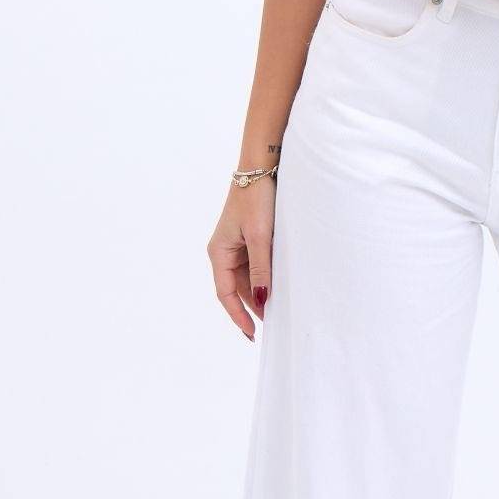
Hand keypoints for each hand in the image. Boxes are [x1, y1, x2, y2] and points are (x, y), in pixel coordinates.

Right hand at [207, 178, 275, 340]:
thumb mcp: (260, 237)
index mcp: (219, 252)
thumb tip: (261, 299)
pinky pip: (255, 263)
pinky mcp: (249, 236)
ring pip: (248, 276)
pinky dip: (266, 274)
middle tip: (273, 324)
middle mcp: (224, 250)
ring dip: (260, 290)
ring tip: (279, 307)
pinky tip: (280, 283)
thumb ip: (261, 269)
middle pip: (237, 288)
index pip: (226, 294)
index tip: (252, 334)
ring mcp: (237, 243)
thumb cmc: (257, 198)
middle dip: (252, 306)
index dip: (238, 315)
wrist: (262, 165)